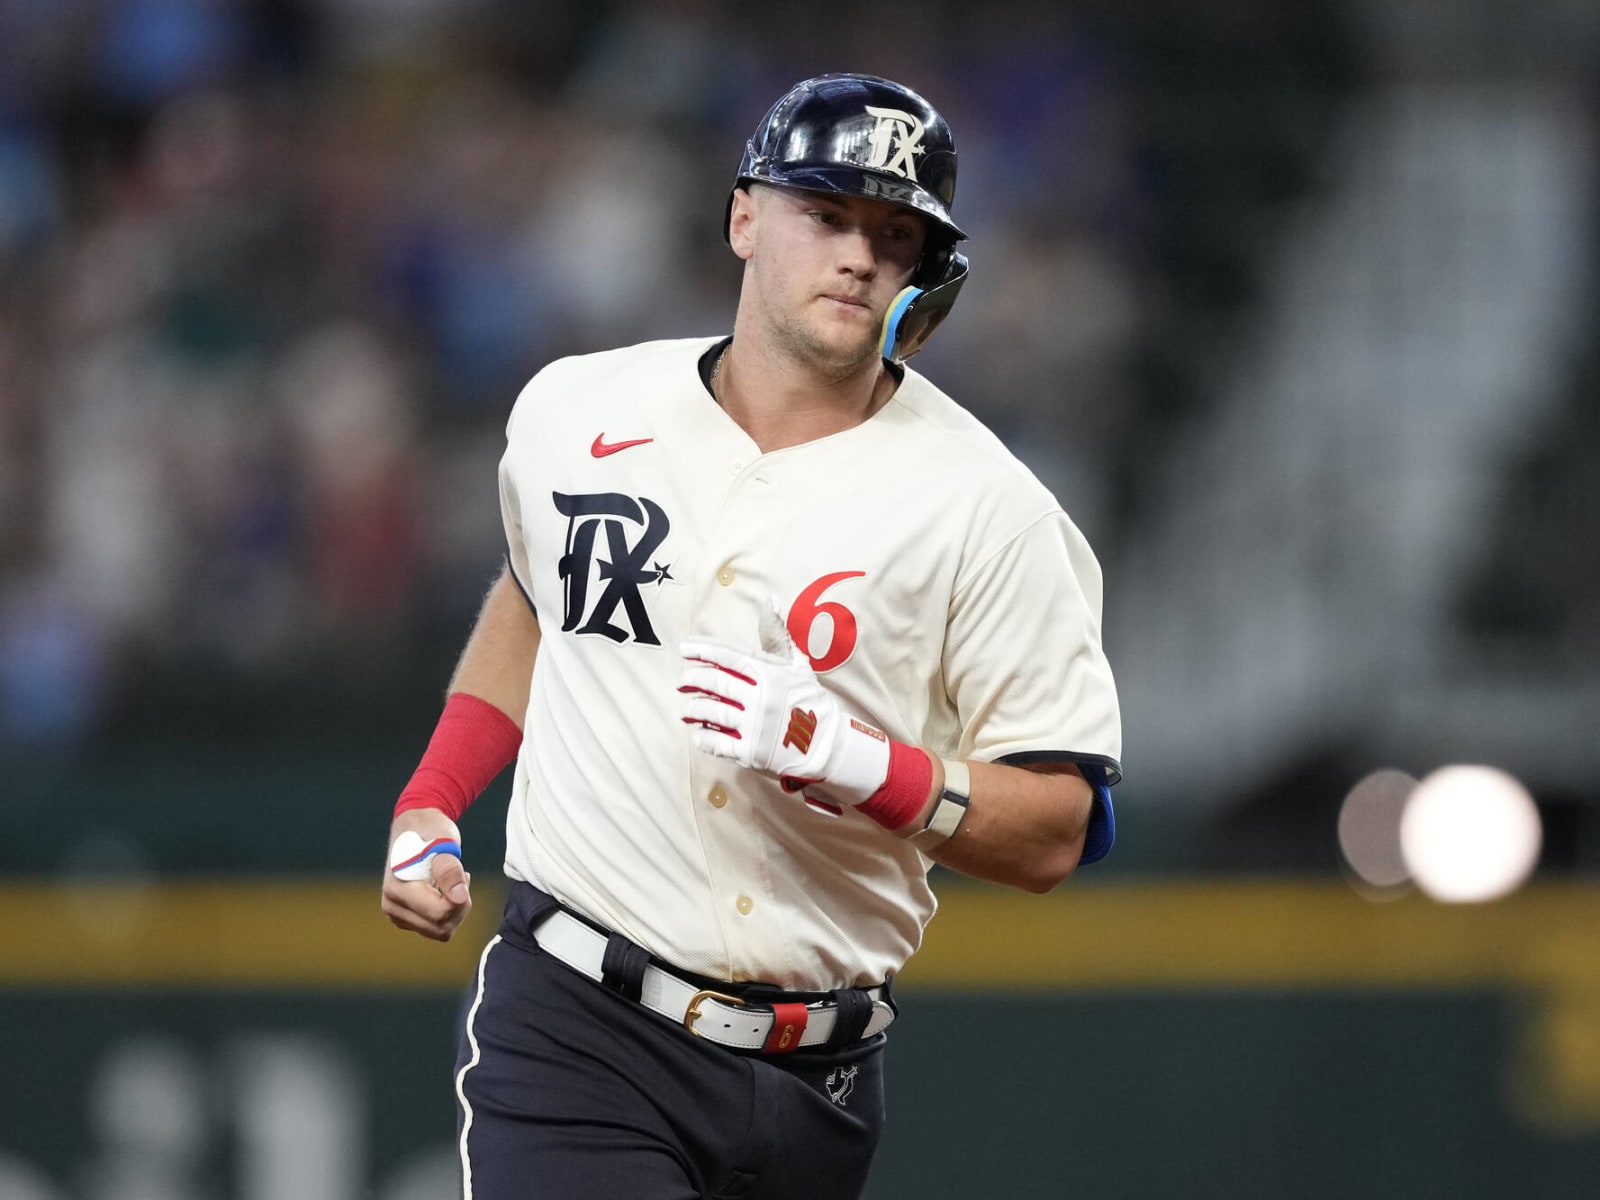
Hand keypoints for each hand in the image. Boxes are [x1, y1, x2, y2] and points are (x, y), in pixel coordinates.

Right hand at [380, 808, 471, 941]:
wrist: (415, 828)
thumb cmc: (430, 831)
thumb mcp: (443, 841)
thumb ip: (449, 869)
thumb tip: (459, 897)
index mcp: (397, 888)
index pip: (440, 913)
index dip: (461, 899)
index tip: (464, 874)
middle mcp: (392, 906)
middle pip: (442, 928)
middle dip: (460, 906)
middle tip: (462, 876)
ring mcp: (398, 915)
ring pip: (441, 932)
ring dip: (455, 910)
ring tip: (453, 882)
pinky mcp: (407, 919)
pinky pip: (437, 928)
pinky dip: (449, 912)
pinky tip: (446, 890)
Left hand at [679, 600, 890, 810]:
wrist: (824, 743)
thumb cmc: (807, 698)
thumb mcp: (796, 663)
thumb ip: (776, 633)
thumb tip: (769, 598)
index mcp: (768, 674)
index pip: (727, 656)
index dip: (702, 650)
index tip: (684, 648)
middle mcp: (758, 697)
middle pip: (715, 683)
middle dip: (693, 679)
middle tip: (683, 679)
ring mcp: (753, 725)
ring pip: (711, 712)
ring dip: (695, 708)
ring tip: (688, 706)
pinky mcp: (749, 751)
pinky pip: (716, 743)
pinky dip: (703, 737)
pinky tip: (699, 733)